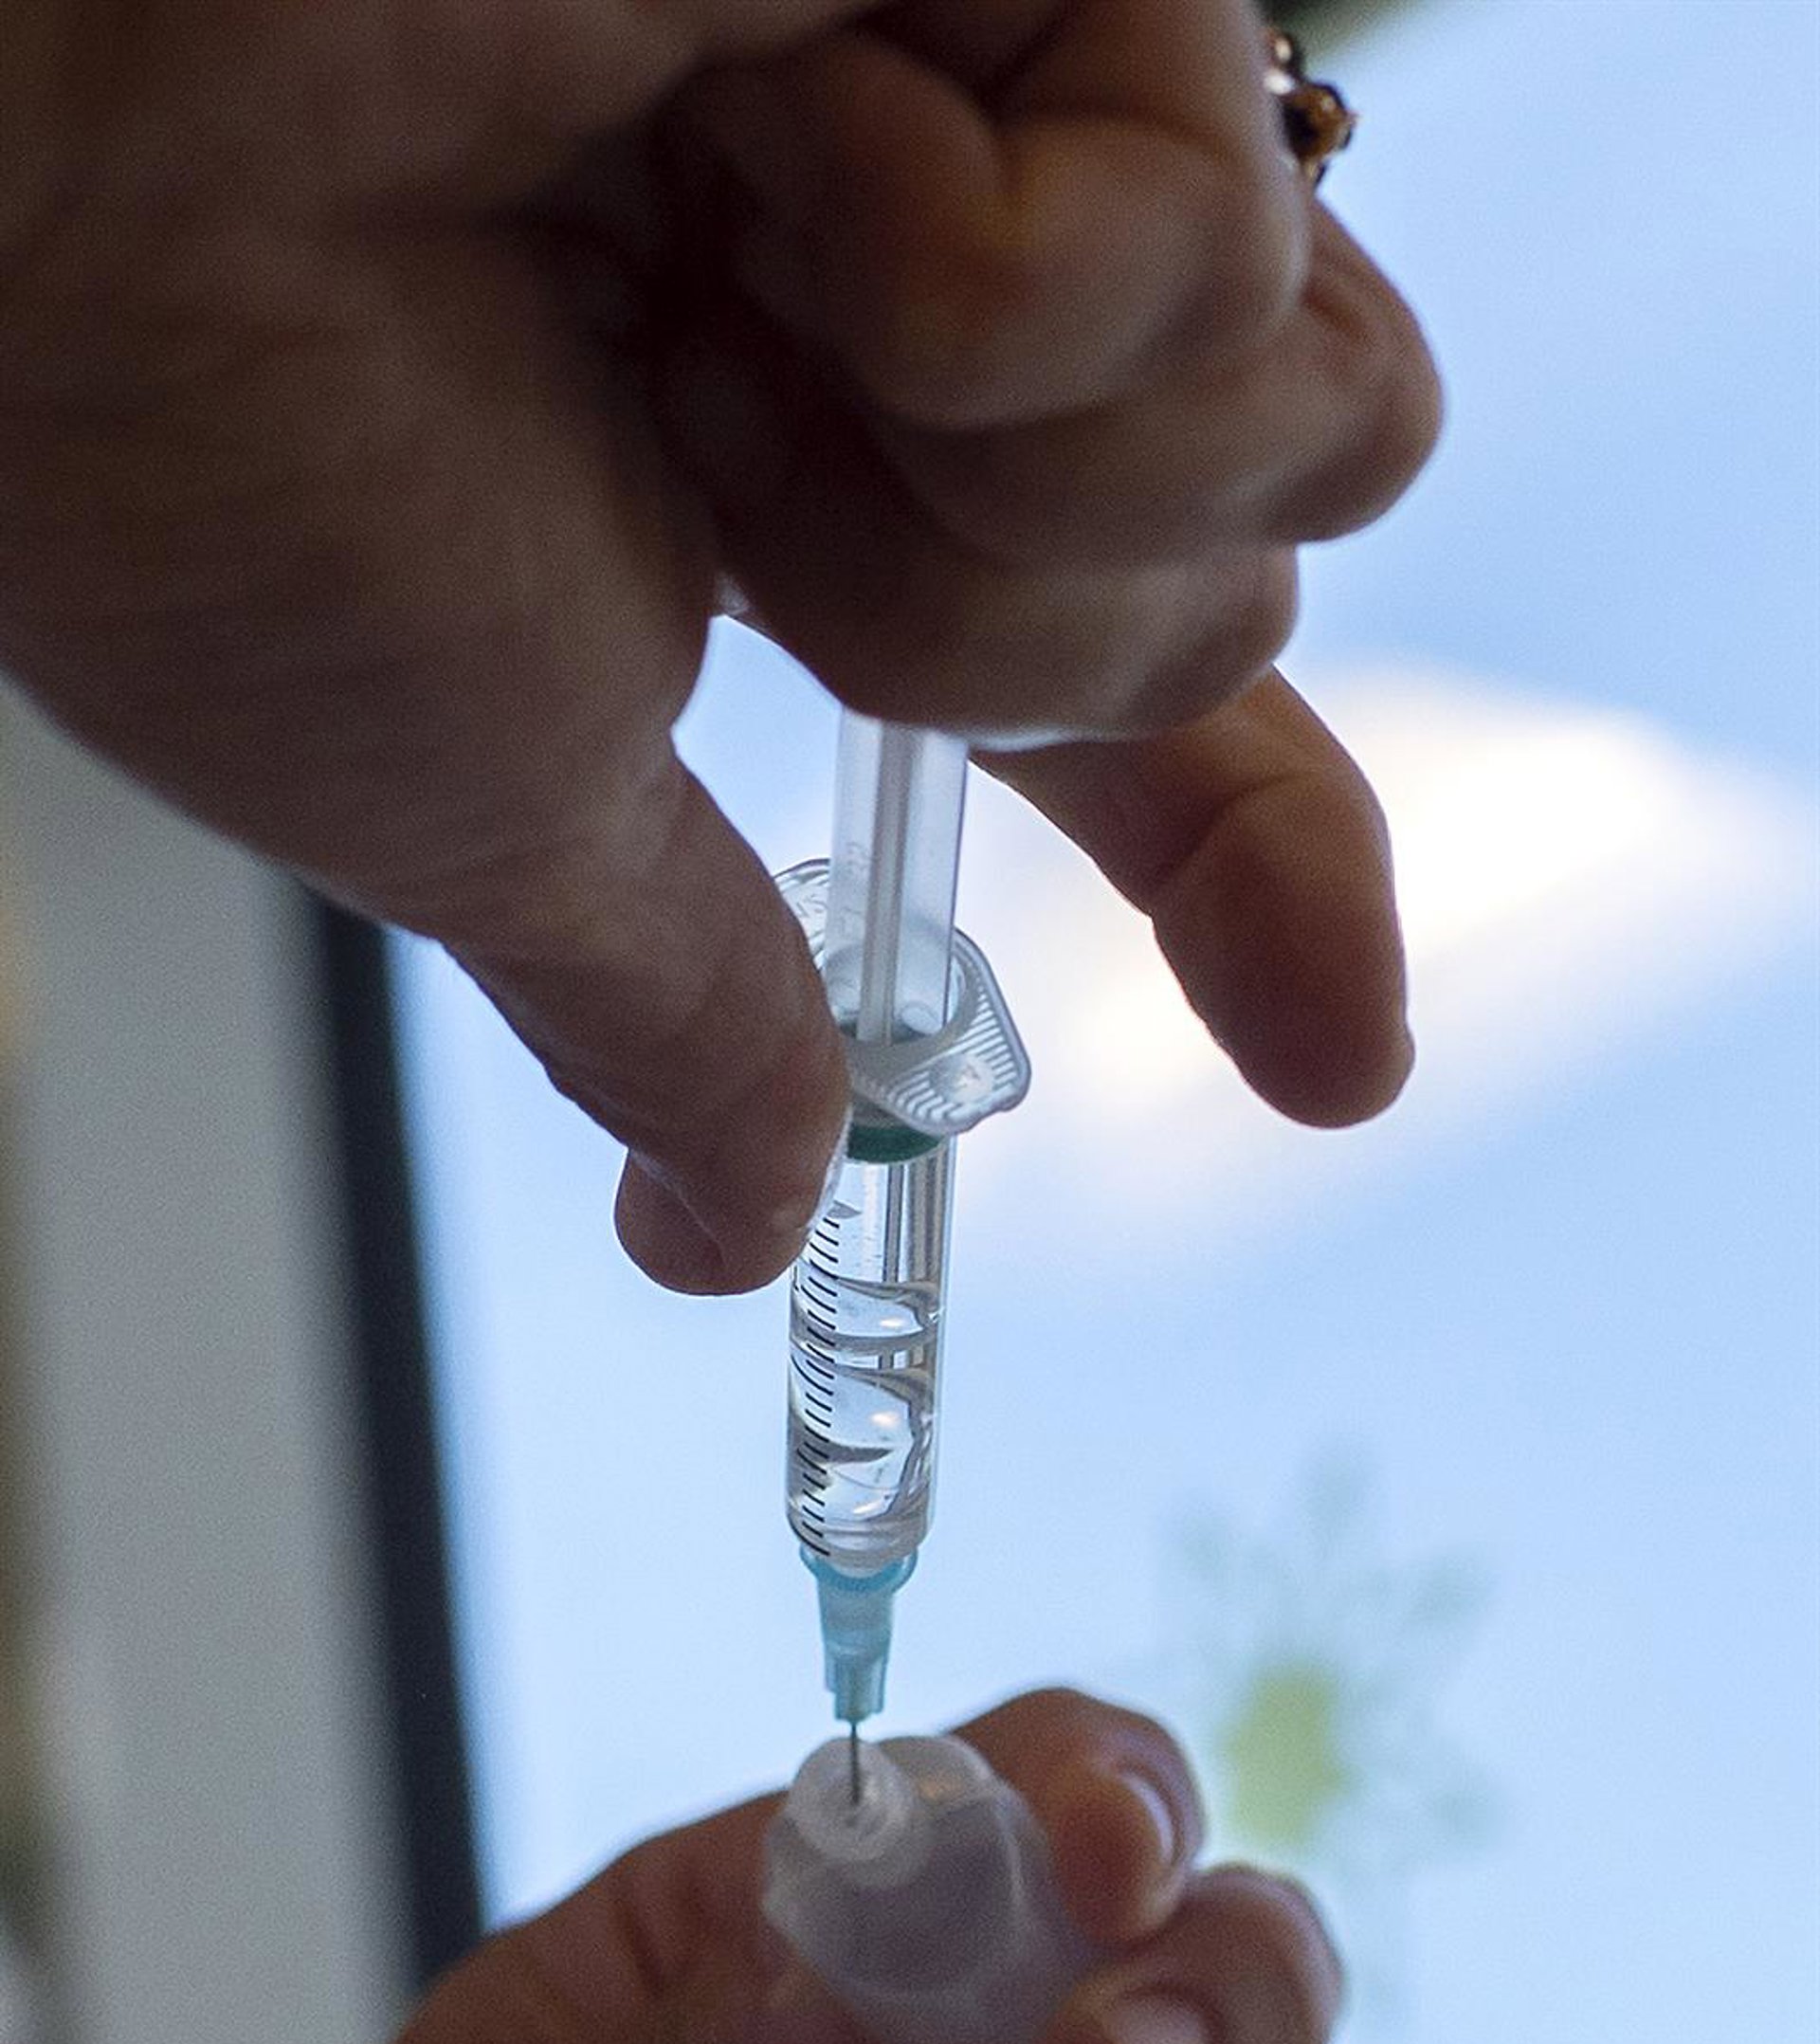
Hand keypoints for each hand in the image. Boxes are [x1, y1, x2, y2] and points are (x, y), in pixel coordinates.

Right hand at [0, 0, 1436, 1293]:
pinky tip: (764, 130)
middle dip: (989, 644)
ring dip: (996, 499)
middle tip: (720, 499)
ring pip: (1320, 440)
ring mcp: (1011, 117)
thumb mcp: (498, 821)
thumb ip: (683, 1010)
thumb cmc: (191, 440)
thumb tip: (715, 1236)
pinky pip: (1211, 246)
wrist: (47, 144)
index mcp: (808, 511)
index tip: (1334, 1066)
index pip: (1135, 722)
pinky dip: (978, 284)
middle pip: (1242, 601)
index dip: (1252, 877)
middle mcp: (937, 319)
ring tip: (730, 324)